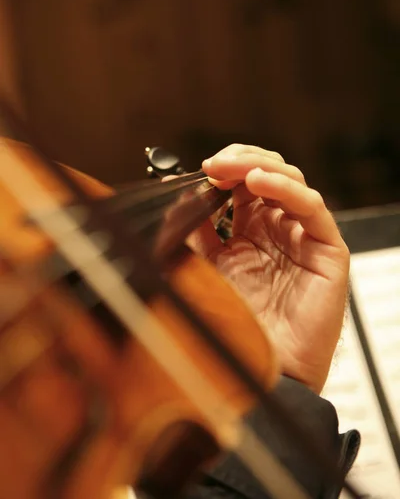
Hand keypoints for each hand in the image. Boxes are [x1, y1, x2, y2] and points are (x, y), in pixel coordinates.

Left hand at [190, 144, 349, 393]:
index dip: (223, 170)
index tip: (197, 169)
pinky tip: (259, 182)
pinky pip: (311, 208)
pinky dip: (287, 189)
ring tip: (230, 168)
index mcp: (250, 230)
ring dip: (259, 167)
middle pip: (267, 174)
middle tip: (213, 164)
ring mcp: (302, 236)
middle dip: (239, 161)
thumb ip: (194, 230)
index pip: (241, 182)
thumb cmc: (236, 325)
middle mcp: (277, 228)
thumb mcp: (205, 267)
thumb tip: (174, 190)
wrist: (261, 371)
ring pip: (291, 181)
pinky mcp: (326, 250)